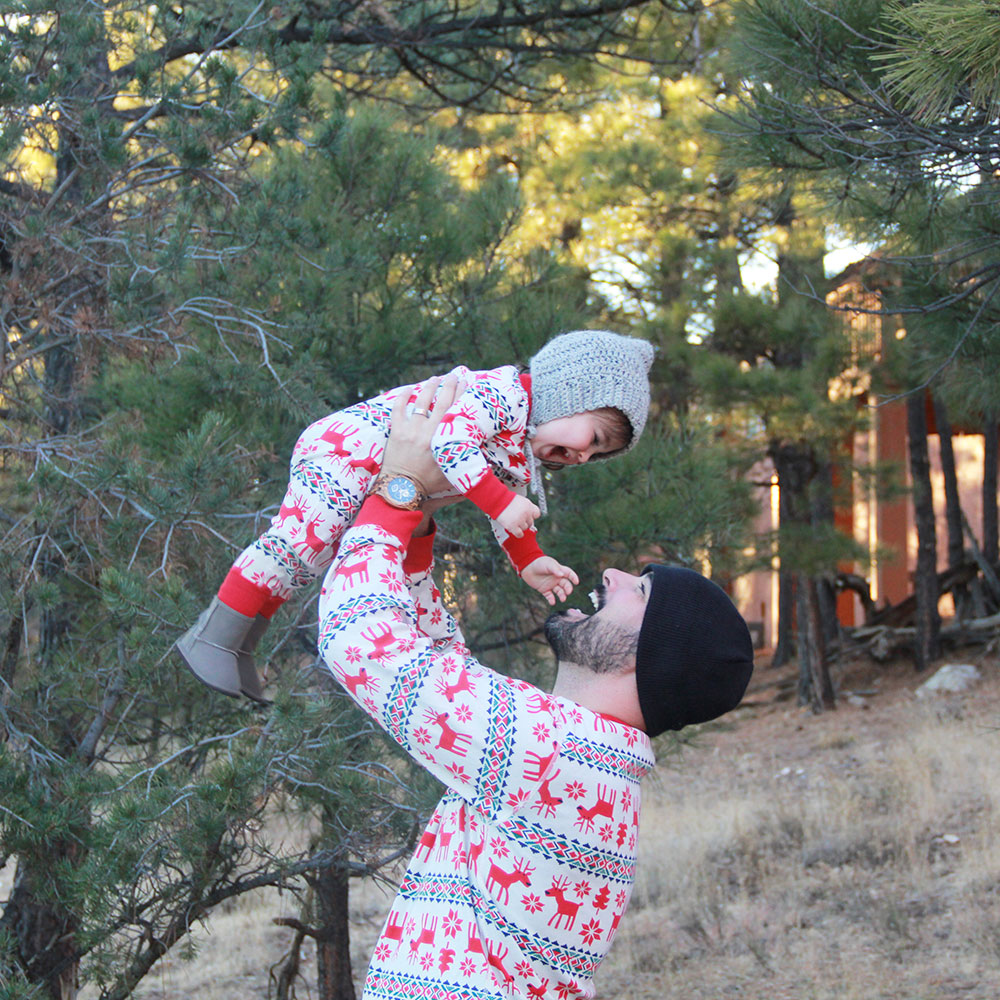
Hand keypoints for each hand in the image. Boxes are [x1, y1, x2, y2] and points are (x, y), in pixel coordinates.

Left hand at [382, 375, 465, 495]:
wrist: (401, 490)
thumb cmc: (429, 484)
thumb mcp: (454, 475)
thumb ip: (470, 464)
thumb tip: (492, 462)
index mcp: (443, 439)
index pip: (455, 410)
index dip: (462, 394)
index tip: (467, 382)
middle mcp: (427, 431)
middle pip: (440, 401)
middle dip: (449, 385)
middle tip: (455, 375)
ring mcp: (410, 429)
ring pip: (421, 401)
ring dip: (429, 387)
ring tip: (435, 378)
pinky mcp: (396, 431)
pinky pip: (398, 409)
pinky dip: (403, 397)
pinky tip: (409, 389)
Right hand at [496, 494, 540, 538]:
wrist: (498, 501)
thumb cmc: (507, 500)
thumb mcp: (521, 500)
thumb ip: (527, 508)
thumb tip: (530, 516)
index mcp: (529, 506)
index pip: (537, 514)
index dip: (532, 516)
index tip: (527, 516)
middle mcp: (526, 513)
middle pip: (530, 522)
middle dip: (525, 521)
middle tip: (517, 519)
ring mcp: (520, 520)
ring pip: (525, 528)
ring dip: (520, 526)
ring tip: (513, 522)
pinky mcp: (513, 526)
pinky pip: (520, 534)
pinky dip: (518, 534)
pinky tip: (515, 530)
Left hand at [521, 556, 578, 605]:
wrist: (527, 566)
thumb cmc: (539, 563)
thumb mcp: (548, 564)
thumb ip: (555, 569)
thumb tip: (561, 575)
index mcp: (559, 570)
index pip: (569, 574)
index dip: (573, 577)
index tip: (576, 582)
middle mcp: (556, 578)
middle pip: (565, 584)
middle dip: (568, 589)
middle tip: (568, 592)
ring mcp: (550, 584)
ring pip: (559, 591)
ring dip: (562, 595)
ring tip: (562, 599)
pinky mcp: (544, 589)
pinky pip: (549, 596)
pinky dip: (551, 600)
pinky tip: (552, 602)